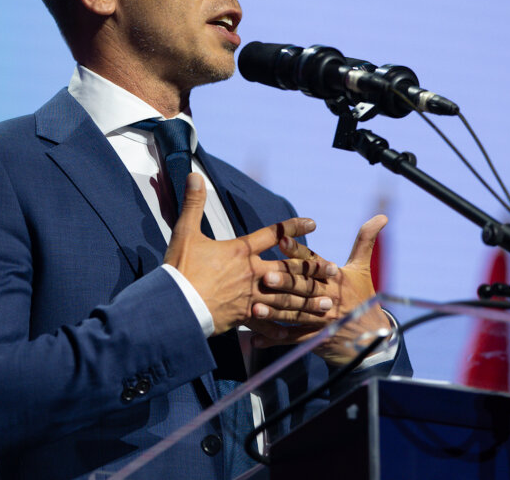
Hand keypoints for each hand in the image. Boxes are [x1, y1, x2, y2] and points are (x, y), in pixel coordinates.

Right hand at [165, 173, 327, 333]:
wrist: (177, 305)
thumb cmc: (181, 269)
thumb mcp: (186, 232)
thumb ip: (193, 204)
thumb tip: (194, 175)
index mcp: (241, 251)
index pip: (272, 234)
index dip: (292, 227)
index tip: (311, 222)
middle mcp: (252, 273)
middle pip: (289, 269)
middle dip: (312, 269)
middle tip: (332, 270)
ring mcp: (251, 297)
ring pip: (286, 299)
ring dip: (307, 301)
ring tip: (327, 304)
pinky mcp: (243, 316)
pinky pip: (266, 323)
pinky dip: (279, 328)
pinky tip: (293, 333)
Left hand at [247, 215, 392, 364]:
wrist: (374, 340)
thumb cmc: (363, 298)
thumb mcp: (363, 269)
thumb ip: (366, 241)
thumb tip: (382, 216)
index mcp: (336, 279)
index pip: (314, 262)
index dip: (299, 251)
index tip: (282, 240)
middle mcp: (328, 298)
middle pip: (304, 289)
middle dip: (286, 283)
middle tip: (266, 276)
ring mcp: (322, 321)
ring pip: (296, 315)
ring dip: (275, 312)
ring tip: (255, 308)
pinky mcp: (315, 339)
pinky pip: (292, 339)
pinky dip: (273, 340)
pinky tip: (254, 340)